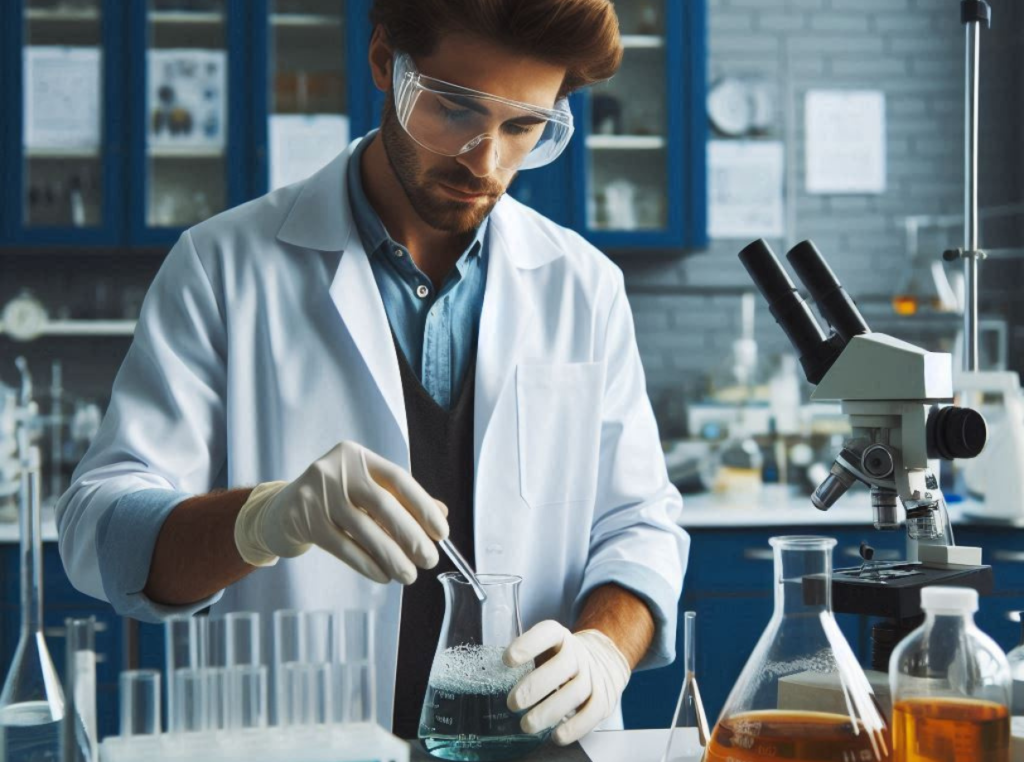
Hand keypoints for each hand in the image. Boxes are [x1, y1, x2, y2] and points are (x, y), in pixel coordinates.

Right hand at [233, 441, 448, 583]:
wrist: (280, 509)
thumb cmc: (333, 499)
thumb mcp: (364, 489)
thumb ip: (399, 498)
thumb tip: (440, 514)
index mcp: (358, 456)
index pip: (398, 479)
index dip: (423, 506)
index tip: (441, 533)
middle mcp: (337, 469)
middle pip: (383, 505)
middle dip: (411, 536)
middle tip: (429, 560)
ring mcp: (317, 493)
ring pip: (364, 529)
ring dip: (392, 556)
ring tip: (409, 575)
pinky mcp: (303, 519)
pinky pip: (343, 546)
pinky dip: (367, 563)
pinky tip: (383, 576)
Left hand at [504, 621, 630, 745]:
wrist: (603, 660)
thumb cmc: (562, 658)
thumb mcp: (546, 648)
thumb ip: (526, 659)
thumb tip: (493, 678)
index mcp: (560, 637)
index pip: (547, 633)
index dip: (528, 645)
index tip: (507, 659)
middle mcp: (579, 653)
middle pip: (561, 667)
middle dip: (534, 687)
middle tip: (512, 703)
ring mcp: (593, 675)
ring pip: (575, 692)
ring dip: (549, 711)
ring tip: (527, 725)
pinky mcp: (603, 698)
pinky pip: (591, 713)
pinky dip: (575, 727)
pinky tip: (556, 735)